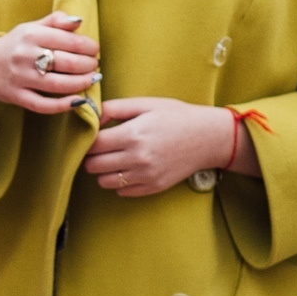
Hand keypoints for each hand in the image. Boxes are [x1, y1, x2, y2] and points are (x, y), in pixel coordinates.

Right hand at [0, 14, 99, 114]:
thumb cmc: (15, 45)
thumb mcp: (31, 27)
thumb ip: (55, 22)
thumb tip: (79, 21)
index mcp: (30, 35)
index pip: (68, 40)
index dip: (88, 46)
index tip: (94, 50)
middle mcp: (24, 55)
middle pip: (67, 63)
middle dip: (88, 65)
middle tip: (95, 65)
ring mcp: (20, 78)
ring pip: (58, 85)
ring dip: (82, 83)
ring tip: (93, 79)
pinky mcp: (17, 96)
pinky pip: (44, 105)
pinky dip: (63, 105)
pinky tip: (78, 101)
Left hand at [83, 98, 231, 196]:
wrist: (208, 137)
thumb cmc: (176, 116)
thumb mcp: (145, 104)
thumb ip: (113, 108)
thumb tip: (91, 116)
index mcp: (132, 135)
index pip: (92, 145)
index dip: (88, 140)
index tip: (93, 136)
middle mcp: (137, 158)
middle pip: (94, 165)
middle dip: (92, 156)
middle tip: (100, 148)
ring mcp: (146, 175)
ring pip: (104, 182)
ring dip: (103, 171)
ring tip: (112, 159)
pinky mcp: (154, 187)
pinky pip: (123, 192)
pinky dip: (119, 182)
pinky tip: (128, 168)